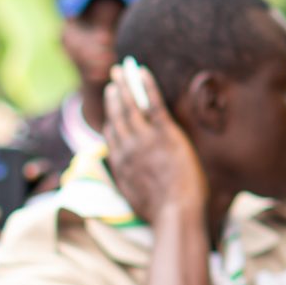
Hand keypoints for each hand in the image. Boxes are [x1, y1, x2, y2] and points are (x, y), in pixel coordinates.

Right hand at [103, 59, 206, 226]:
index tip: (111, 108)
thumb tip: (129, 179)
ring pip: (131, 105)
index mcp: (120, 163)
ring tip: (123, 71)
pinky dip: (145, 85)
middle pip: (117, 114)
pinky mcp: (164, 133)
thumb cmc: (161, 212)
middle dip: (114, 94)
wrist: (174, 213)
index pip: (112, 134)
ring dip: (125, 85)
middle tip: (113, 79)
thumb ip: (129, 182)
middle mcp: (127, 147)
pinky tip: (142, 72)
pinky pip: (153, 102)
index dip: (111, 118)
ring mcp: (144, 138)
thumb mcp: (135, 199)